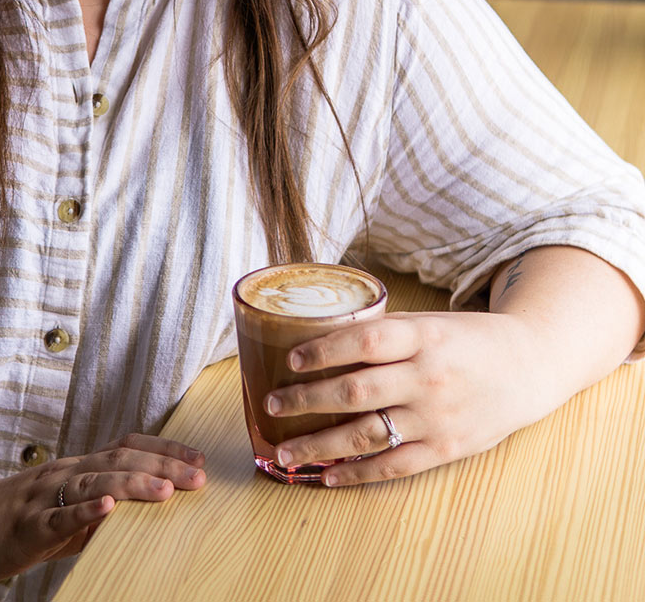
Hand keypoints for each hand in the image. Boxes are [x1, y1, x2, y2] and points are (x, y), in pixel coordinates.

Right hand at [0, 433, 205, 581]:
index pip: (127, 447)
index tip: (199, 459)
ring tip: (164, 489)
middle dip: (163, 466)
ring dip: (132, 483)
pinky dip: (84, 511)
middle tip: (199, 476)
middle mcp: (67, 472)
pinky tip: (107, 508)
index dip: (165, 450)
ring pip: (94, 482)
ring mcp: (46, 495)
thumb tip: (145, 514)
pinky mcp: (28, 524)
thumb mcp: (70, 511)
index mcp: (79, 467)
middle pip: (119, 460)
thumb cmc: (23, 520)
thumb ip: (103, 510)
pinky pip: (58, 515)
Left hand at [262, 311, 550, 486]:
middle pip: (355, 391)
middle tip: (272, 405)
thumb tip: (321, 338)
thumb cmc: (467, 339)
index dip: (324, 350)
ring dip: (320, 444)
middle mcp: (427, 377)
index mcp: (423, 337)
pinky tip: (327, 476)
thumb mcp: (429, 324)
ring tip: (286, 451)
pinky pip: (393, 466)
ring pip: (367, 434)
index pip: (363, 342)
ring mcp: (437, 417)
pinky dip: (356, 474)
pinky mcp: (446, 449)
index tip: (291, 359)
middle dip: (306, 400)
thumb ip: (385, 334)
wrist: (528, 366)